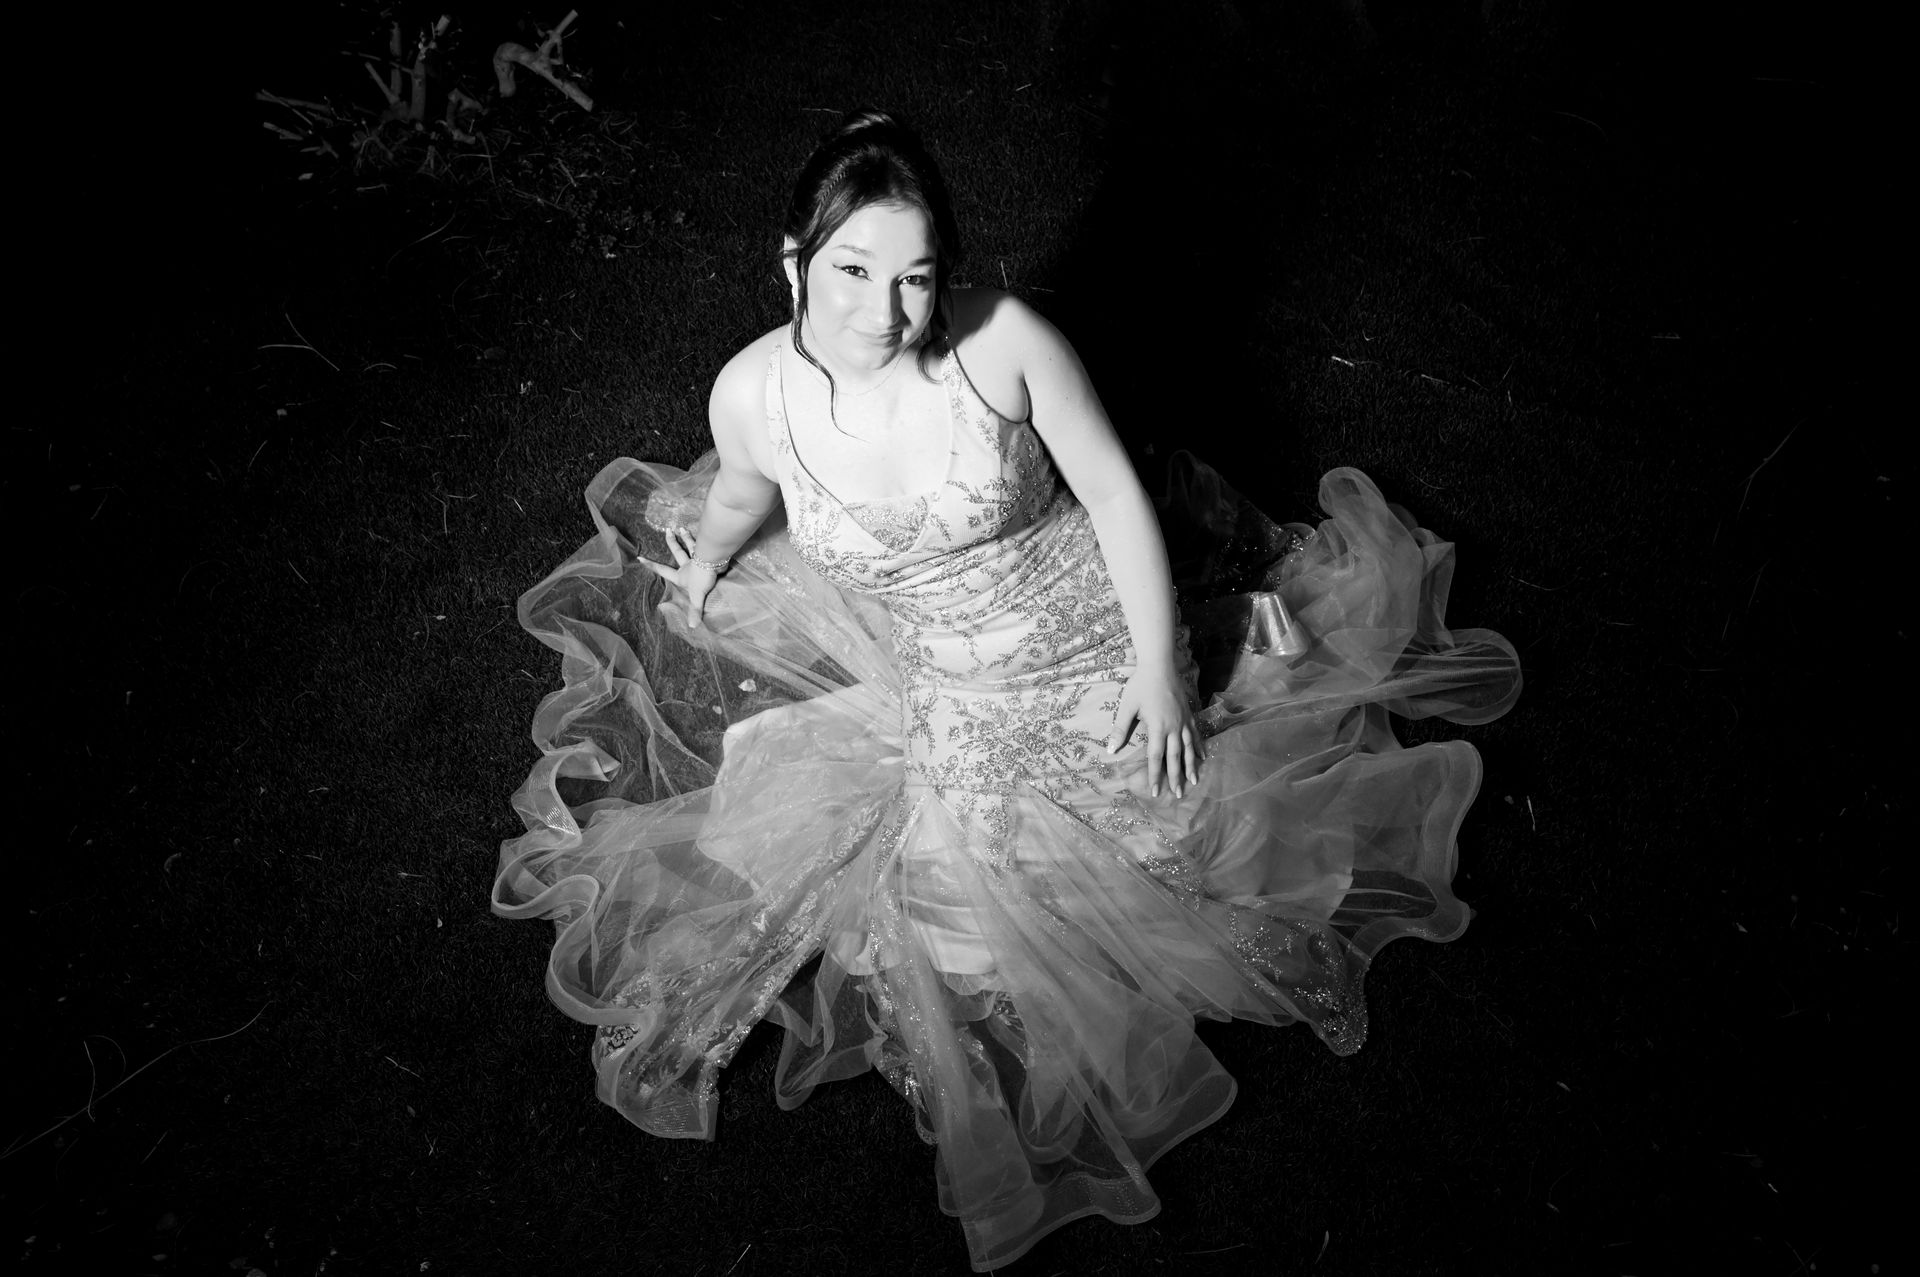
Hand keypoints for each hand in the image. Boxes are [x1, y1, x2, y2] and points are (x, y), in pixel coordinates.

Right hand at [638, 526, 721, 627]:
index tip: (640, 558)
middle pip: (677, 552)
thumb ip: (694, 610)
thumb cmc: (702, 578)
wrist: (714, 564)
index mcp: (681, 575)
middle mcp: (687, 564)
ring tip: (681, 528)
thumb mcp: (697, 596)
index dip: (651, 565)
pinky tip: (705, 532)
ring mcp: (697, 557)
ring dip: (686, 537)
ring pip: (690, 545)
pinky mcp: (708, 553)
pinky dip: (702, 538)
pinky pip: (703, 544)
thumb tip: (691, 626)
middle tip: (667, 531)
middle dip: (672, 542)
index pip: (663, 570)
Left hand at [1106, 662, 1200, 798]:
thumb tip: (1111, 750)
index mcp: (1158, 727)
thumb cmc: (1140, 685)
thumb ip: (1120, 729)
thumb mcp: (1127, 706)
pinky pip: (1195, 735)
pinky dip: (1199, 747)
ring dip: (1191, 766)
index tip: (1156, 791)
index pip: (1156, 757)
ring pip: (1188, 748)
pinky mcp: (1188, 714)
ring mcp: (1183, 721)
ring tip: (1194, 781)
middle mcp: (1174, 727)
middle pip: (1175, 757)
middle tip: (1177, 794)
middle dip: (1176, 777)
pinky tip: (1202, 757)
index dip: (1155, 775)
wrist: (1159, 665)